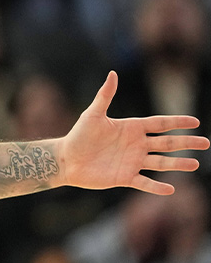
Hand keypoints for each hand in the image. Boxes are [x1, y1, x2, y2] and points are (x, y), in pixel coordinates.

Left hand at [61, 71, 209, 194]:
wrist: (66, 159)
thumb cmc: (78, 135)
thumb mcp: (93, 114)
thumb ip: (105, 95)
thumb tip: (112, 73)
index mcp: (132, 128)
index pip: (160, 124)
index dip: (177, 123)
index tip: (195, 122)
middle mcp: (136, 145)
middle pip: (167, 143)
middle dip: (186, 143)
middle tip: (206, 143)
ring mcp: (132, 162)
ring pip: (160, 163)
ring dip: (177, 164)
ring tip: (194, 164)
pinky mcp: (124, 177)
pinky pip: (144, 182)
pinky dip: (156, 186)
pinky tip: (170, 189)